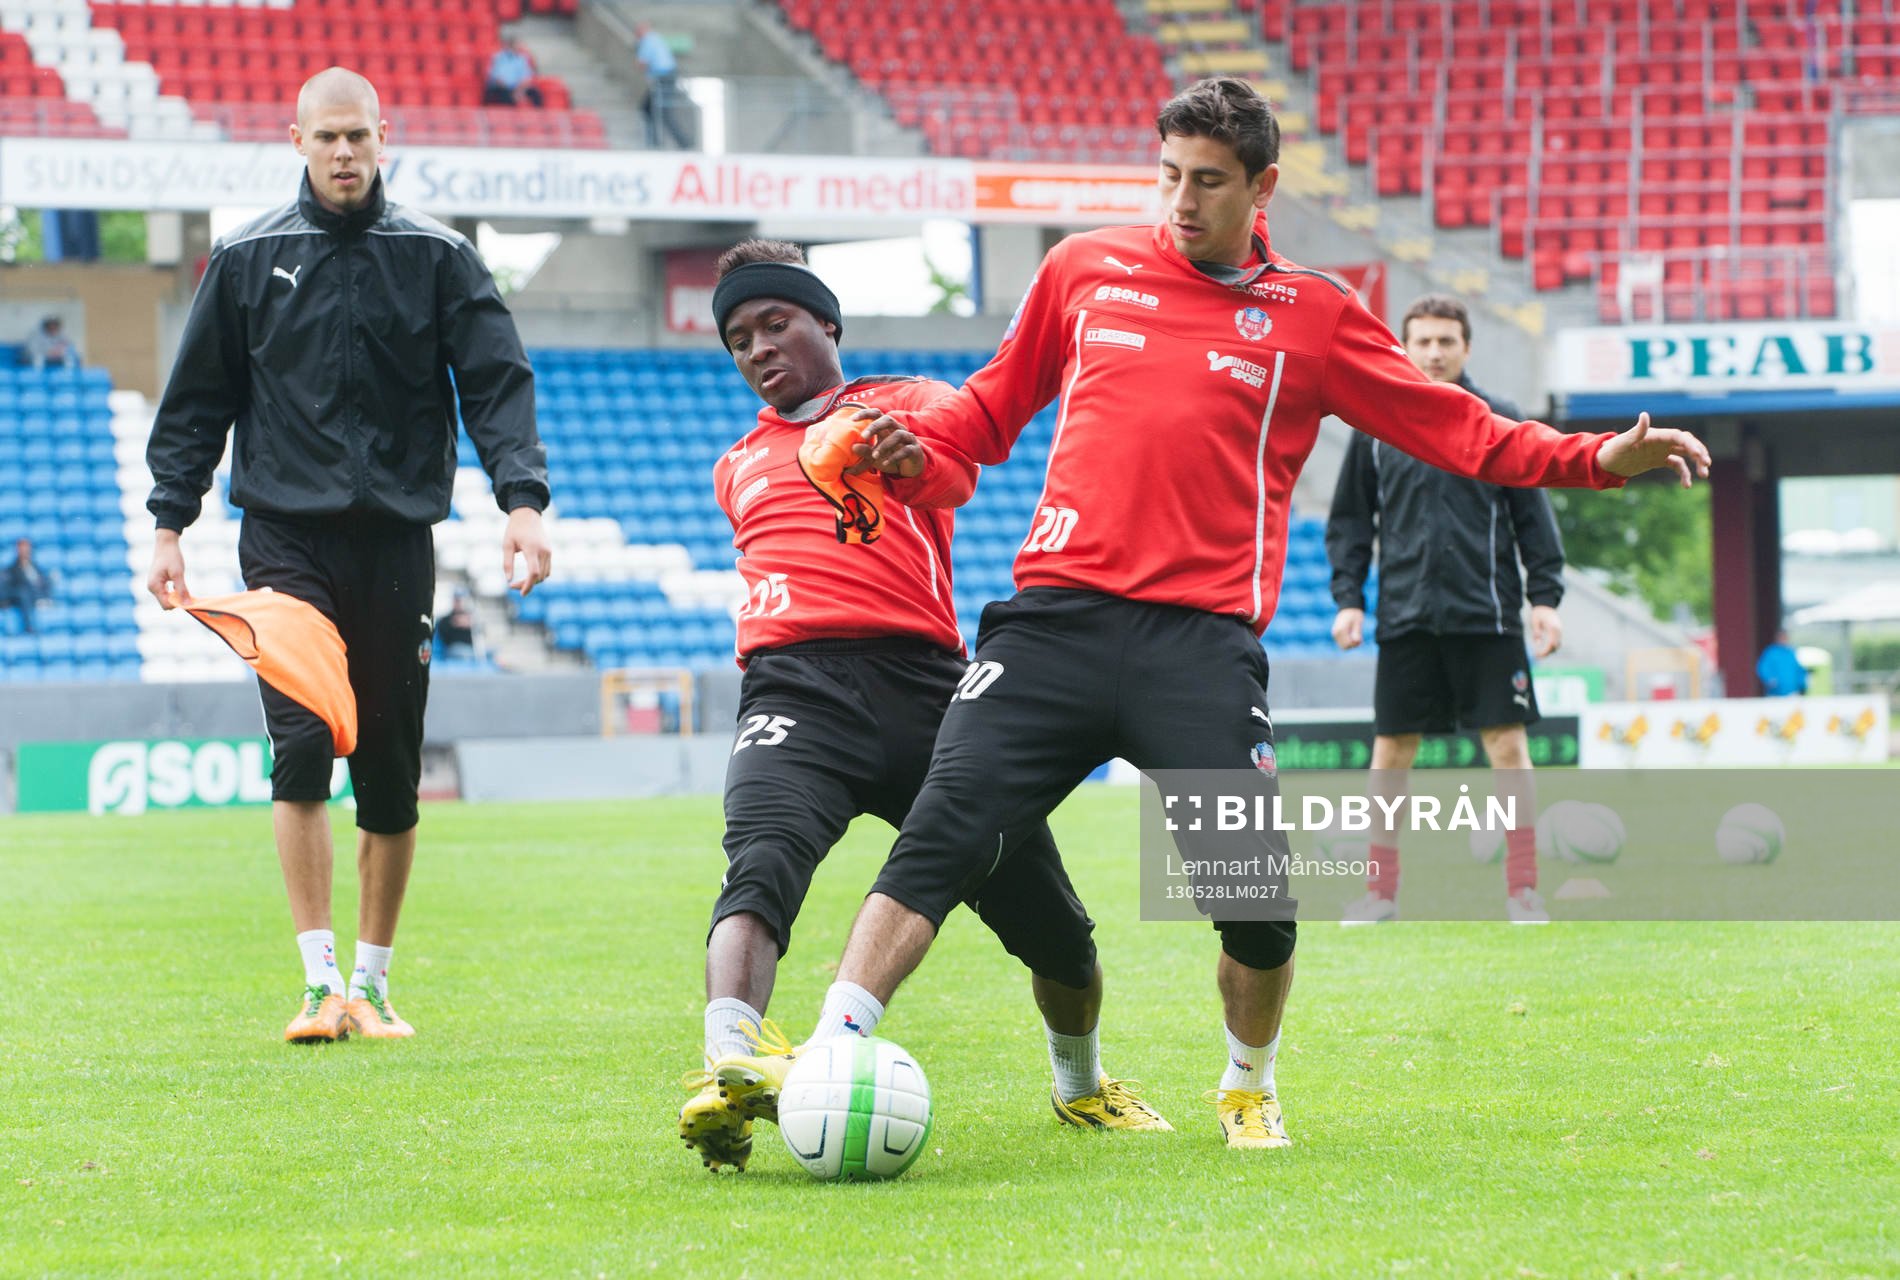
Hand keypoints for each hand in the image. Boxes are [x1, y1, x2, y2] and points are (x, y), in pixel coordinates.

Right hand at [147, 530, 189, 606]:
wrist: (166, 544)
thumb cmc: (171, 557)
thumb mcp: (178, 574)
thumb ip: (182, 590)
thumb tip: (187, 604)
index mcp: (154, 586)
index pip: (166, 605)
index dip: (179, 604)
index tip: (189, 598)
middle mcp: (152, 588)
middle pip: (166, 604)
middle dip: (178, 601)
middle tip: (189, 593)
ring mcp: (155, 586)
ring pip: (168, 599)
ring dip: (178, 597)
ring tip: (186, 589)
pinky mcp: (159, 583)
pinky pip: (168, 594)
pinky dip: (176, 593)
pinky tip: (182, 587)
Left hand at [503, 506, 551, 595]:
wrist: (527, 515)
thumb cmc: (514, 529)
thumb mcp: (506, 544)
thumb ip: (507, 563)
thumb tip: (508, 580)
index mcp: (532, 548)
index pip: (534, 572)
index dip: (528, 585)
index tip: (521, 593)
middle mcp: (543, 551)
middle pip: (539, 576)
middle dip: (527, 584)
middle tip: (512, 586)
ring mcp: (548, 552)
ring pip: (545, 575)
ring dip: (533, 581)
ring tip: (519, 582)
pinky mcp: (549, 552)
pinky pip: (547, 569)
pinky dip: (539, 576)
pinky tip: (528, 576)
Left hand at [850, 408, 924, 478]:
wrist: (909, 468)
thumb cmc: (889, 457)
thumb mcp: (874, 456)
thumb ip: (865, 451)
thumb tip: (853, 447)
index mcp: (886, 427)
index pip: (876, 414)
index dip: (865, 413)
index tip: (852, 419)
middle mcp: (898, 429)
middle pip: (888, 420)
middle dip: (875, 426)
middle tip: (864, 436)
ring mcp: (908, 438)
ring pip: (898, 435)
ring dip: (885, 445)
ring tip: (874, 456)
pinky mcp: (914, 450)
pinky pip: (906, 450)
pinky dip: (894, 457)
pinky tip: (885, 463)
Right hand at [1332, 607, 1363, 649]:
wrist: (1348, 609)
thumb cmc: (1354, 615)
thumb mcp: (1358, 623)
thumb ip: (1357, 632)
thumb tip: (1356, 642)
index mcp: (1340, 630)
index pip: (1347, 644)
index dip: (1355, 644)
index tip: (1360, 640)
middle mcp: (1336, 633)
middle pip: (1345, 647)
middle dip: (1353, 645)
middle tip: (1359, 639)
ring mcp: (1335, 634)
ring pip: (1343, 646)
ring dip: (1351, 644)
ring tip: (1357, 638)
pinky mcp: (1336, 635)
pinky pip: (1342, 643)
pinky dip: (1348, 642)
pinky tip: (1353, 636)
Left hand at [1529, 604, 1562, 657]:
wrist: (1545, 605)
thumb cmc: (1538, 613)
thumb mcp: (1534, 621)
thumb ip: (1536, 632)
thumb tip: (1538, 643)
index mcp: (1553, 628)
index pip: (1551, 644)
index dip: (1544, 651)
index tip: (1537, 655)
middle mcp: (1558, 630)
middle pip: (1555, 646)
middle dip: (1547, 653)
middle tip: (1537, 656)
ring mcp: (1560, 631)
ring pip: (1557, 645)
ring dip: (1549, 651)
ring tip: (1539, 654)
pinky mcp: (1558, 632)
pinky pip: (1557, 642)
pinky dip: (1551, 647)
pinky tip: (1543, 650)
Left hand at [1596, 413, 1710, 486]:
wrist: (1606, 462)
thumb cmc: (1613, 450)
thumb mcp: (1623, 442)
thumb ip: (1636, 431)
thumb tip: (1644, 415)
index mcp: (1656, 435)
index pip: (1679, 436)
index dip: (1691, 444)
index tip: (1700, 456)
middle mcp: (1662, 441)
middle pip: (1687, 443)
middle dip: (1699, 452)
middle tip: (1707, 465)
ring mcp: (1662, 451)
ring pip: (1686, 454)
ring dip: (1697, 463)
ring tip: (1704, 475)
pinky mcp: (1660, 460)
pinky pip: (1678, 466)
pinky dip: (1684, 474)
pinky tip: (1687, 485)